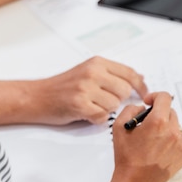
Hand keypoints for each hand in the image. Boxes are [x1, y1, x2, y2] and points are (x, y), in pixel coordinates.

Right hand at [34, 56, 148, 124]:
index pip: (130, 73)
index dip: (141, 86)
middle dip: (119, 100)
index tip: (145, 94)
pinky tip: (86, 113)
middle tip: (104, 101)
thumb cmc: (63, 87)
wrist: (36, 97)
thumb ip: (113, 74)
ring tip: (92, 106)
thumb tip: (140, 77)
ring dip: (106, 110)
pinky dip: (96, 119)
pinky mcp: (79, 104)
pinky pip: (102, 116)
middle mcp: (92, 72)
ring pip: (114, 105)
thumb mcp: (89, 71)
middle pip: (125, 91)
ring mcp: (85, 88)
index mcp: (97, 63)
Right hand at [111, 92, 181, 181]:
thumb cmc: (127, 157)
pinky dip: (172, 142)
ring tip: (153, 141)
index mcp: (158, 122)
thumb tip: (142, 107)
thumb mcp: (118, 127)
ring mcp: (181, 144)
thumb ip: (130, 110)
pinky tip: (159, 151)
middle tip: (148, 126)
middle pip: (171, 112)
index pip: (165, 97)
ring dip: (166, 129)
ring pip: (176, 127)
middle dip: (159, 115)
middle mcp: (173, 131)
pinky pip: (180, 141)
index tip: (149, 102)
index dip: (155, 97)